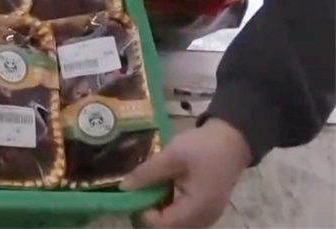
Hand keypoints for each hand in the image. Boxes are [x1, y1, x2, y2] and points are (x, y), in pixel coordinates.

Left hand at [120, 118, 251, 227]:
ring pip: (177, 222)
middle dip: (152, 211)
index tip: (134, 193)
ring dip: (161, 209)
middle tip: (140, 190)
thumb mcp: (172, 156)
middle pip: (170, 226)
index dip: (144, 212)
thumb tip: (124, 187)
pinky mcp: (207, 207)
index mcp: (197, 208)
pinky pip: (185, 215)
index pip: (163, 224)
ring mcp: (208, 215)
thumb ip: (148, 173)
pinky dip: (171, 205)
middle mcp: (204, 218)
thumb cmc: (204, 147)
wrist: (233, 138)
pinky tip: (164, 188)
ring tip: (150, 187)